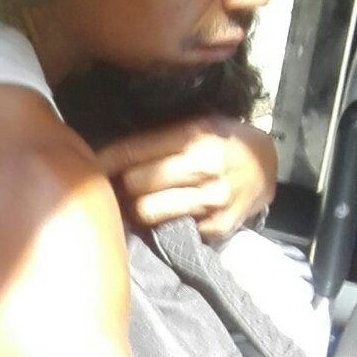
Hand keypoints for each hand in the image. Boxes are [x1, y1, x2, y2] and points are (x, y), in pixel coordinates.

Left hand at [94, 118, 276, 243]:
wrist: (267, 165)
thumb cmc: (222, 141)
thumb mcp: (196, 126)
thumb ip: (158, 139)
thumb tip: (106, 155)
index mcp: (193, 135)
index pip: (132, 151)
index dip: (104, 161)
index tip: (88, 167)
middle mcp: (202, 167)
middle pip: (134, 184)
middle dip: (121, 186)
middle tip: (117, 187)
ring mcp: (210, 200)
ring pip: (146, 212)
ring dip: (135, 208)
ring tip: (135, 202)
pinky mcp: (215, 227)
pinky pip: (169, 231)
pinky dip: (161, 225)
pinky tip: (165, 216)